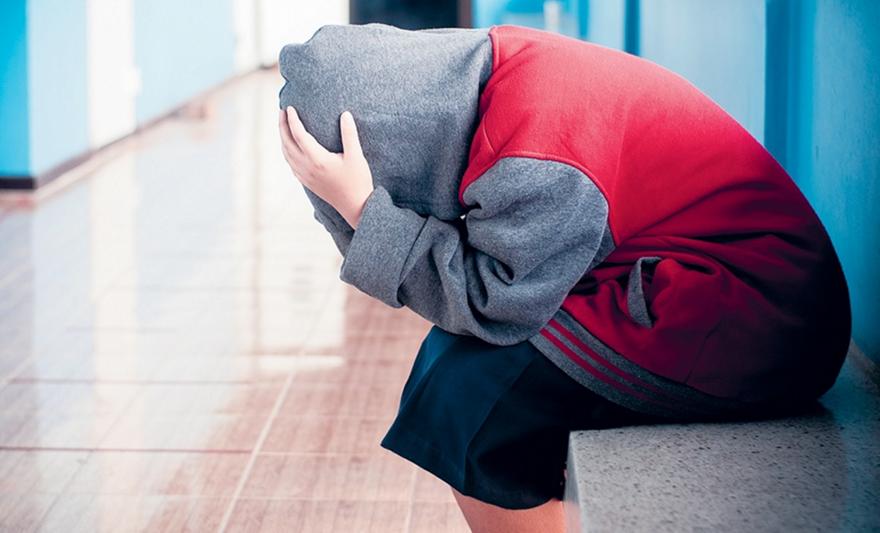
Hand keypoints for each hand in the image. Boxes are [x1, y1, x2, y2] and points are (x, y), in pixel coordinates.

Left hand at [279, 106, 373, 228]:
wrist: (355, 206)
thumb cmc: (357, 181)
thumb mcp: (356, 156)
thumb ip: (349, 134)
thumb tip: (345, 114)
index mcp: (317, 159)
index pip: (299, 135)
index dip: (293, 120)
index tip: (290, 108)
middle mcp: (307, 168)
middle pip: (287, 143)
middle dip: (282, 126)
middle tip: (282, 112)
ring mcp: (305, 176)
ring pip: (286, 154)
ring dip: (283, 138)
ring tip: (284, 126)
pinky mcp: (307, 182)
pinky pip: (290, 163)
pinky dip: (286, 151)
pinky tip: (290, 147)